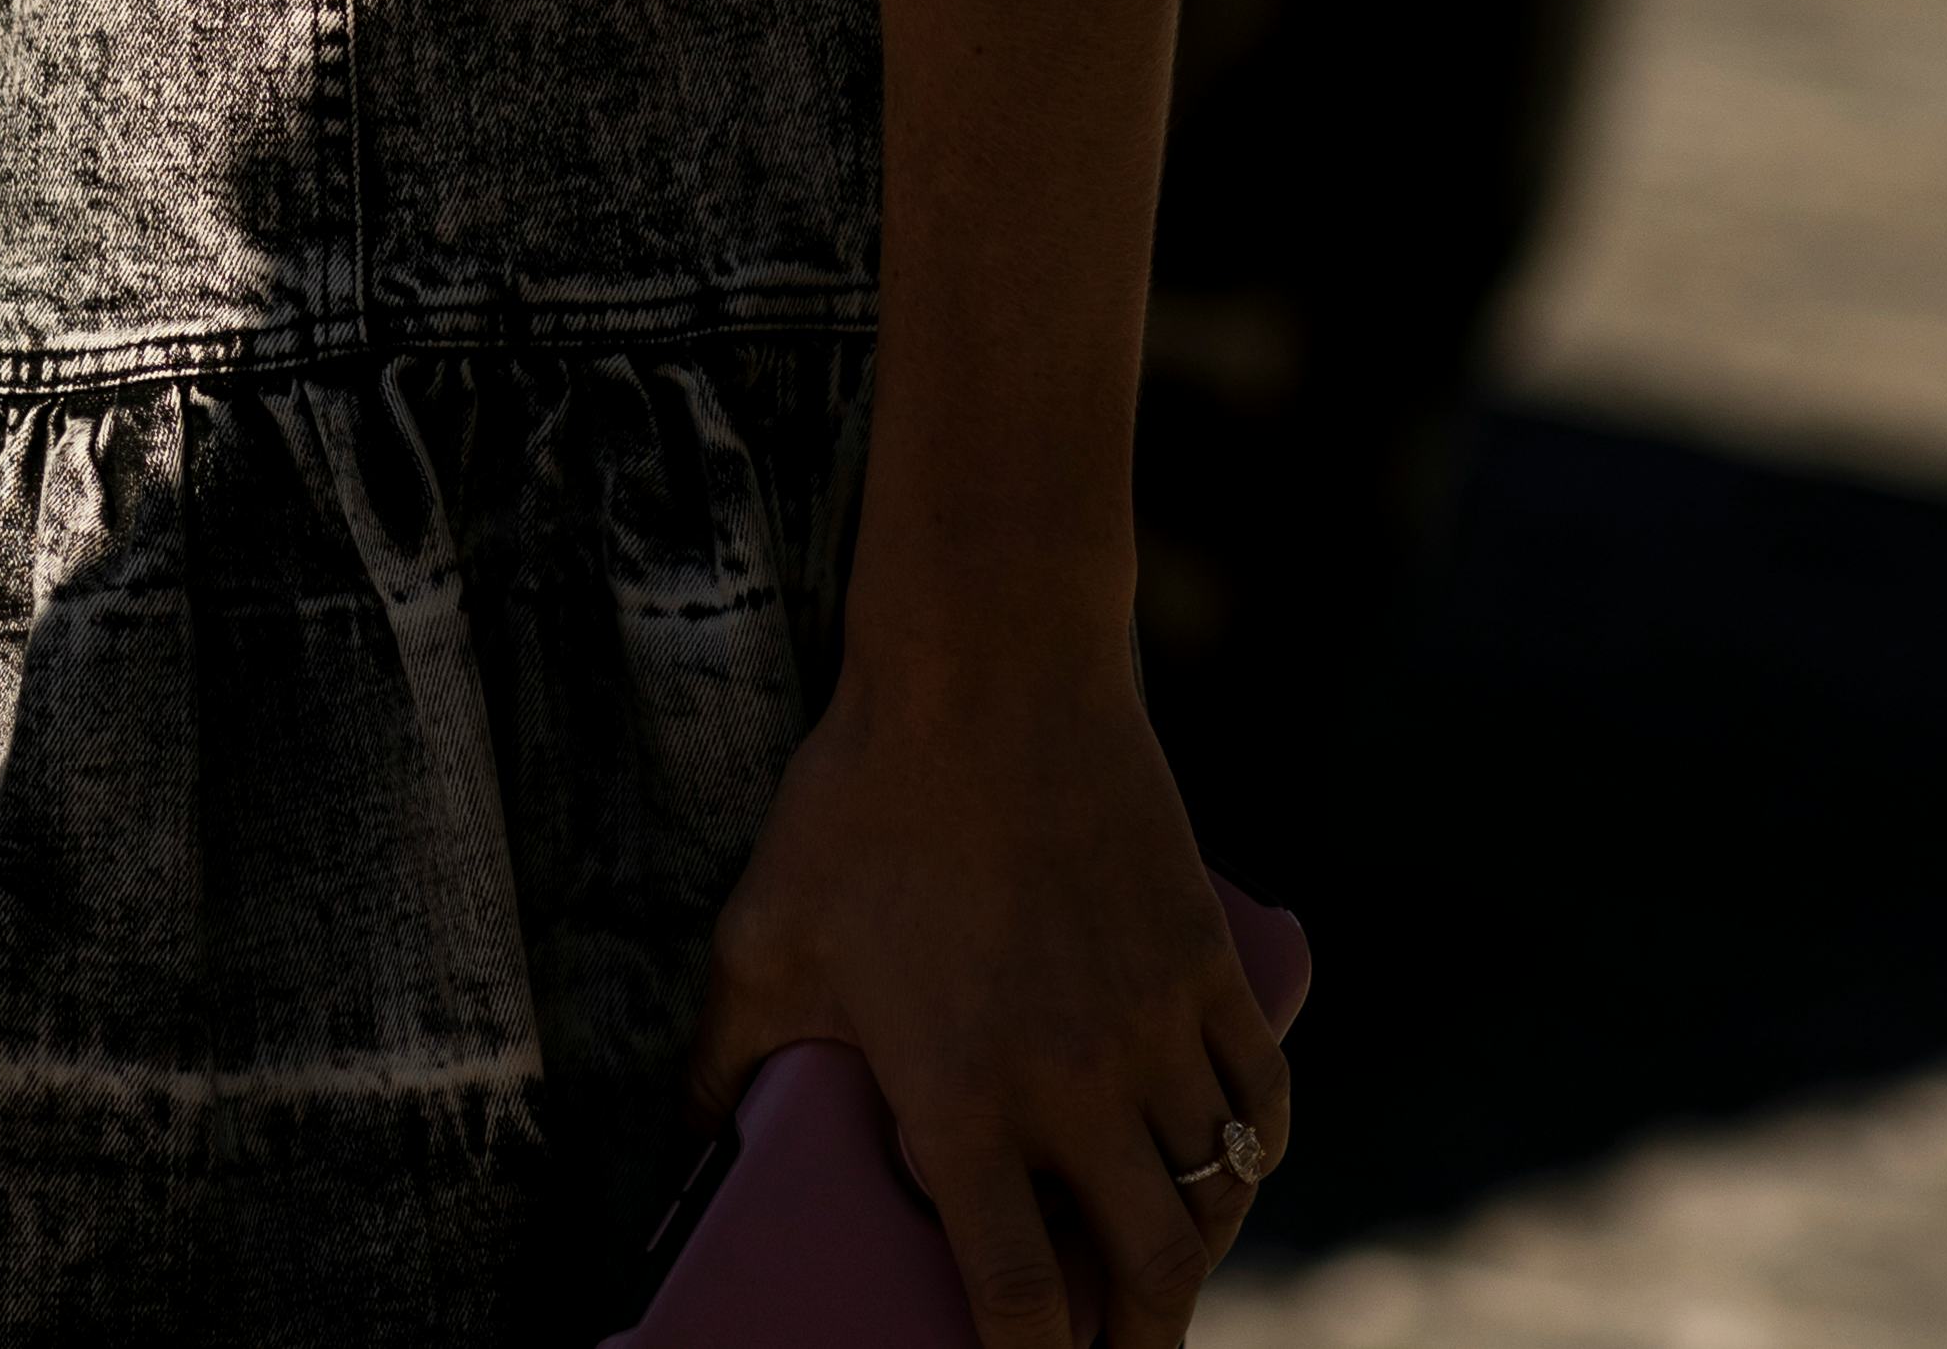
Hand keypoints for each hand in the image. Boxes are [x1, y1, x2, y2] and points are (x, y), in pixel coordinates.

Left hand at [691, 629, 1288, 1346]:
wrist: (987, 665)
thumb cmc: (863, 800)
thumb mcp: (763, 938)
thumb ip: (722, 1057)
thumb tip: (684, 1145)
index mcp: (963, 1100)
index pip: (1016, 1297)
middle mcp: (1073, 1082)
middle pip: (1145, 1272)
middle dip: (1137, 1342)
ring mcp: (1152, 1020)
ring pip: (1215, 1192)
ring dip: (1198, 1257)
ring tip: (1165, 1275)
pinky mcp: (1203, 958)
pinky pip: (1262, 1095)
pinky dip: (1256, 1155)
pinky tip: (1230, 1169)